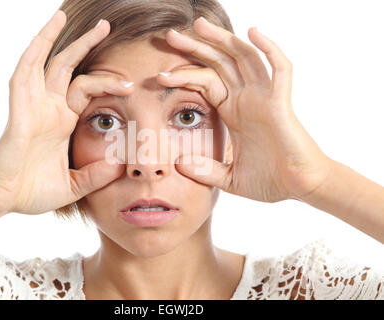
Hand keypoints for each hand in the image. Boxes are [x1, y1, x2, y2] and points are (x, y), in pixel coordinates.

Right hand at [0, 12, 131, 214]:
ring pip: (45, 64)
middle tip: (105, 26)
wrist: (5, 201)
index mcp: (62, 122)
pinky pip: (24, 77)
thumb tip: (121, 165)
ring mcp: (34, 108)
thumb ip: (97, 175)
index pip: (86, 90)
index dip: (107, 82)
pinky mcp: (20, 112)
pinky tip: (44, 37)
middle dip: (85, 45)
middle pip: (68, 67)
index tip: (130, 84)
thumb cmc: (34, 192)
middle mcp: (49, 109)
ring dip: (54, 38)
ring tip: (64, 16)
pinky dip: (33, 56)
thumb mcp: (75, 184)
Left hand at [158, 18, 331, 202]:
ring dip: (223, 40)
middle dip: (196, 47)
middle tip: (170, 35)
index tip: (159, 75)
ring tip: (199, 25)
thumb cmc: (271, 181)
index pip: (205, 82)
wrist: (300, 189)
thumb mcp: (229, 177)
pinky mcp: (281, 103)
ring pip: (243, 58)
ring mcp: (264, 98)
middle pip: (219, 63)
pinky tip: (254, 32)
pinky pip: (279, 69)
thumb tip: (179, 164)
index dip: (183, 75)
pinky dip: (269, 49)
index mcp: (233, 112)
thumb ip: (205, 171)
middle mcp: (247, 99)